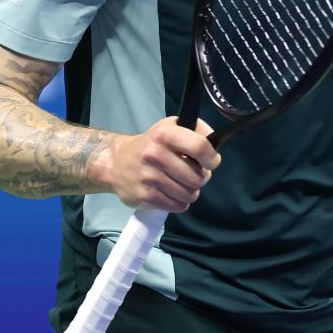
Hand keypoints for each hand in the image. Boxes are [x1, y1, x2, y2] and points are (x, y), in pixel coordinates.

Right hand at [101, 117, 220, 211]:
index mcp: (165, 134)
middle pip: (197, 177)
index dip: (212, 158)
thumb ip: (196, 130)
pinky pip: (178, 205)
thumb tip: (216, 142)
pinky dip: (180, 202)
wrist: (117, 162)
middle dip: (201, 178)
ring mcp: (149, 177)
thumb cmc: (151, 144)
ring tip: (181, 183)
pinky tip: (172, 193)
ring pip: (190, 194)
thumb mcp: (171, 127)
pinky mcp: (145, 196)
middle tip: (192, 173)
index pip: (200, 147)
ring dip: (190, 191)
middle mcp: (155, 154)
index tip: (211, 162)